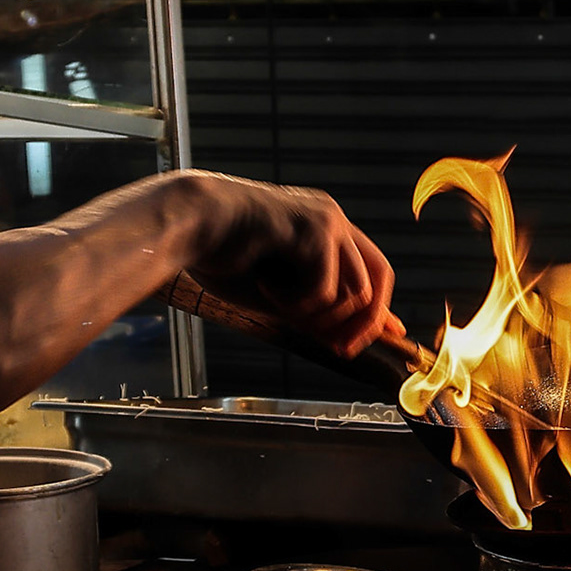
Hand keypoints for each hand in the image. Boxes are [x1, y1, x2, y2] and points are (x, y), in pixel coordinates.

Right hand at [179, 172, 402, 356]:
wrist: (190, 223)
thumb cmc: (222, 255)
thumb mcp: (278, 293)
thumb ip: (315, 312)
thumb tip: (348, 342)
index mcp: (324, 229)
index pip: (371, 269)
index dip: (378, 309)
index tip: (380, 338)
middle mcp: (332, 219)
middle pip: (379, 280)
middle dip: (365, 325)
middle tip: (340, 350)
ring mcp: (327, 220)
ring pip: (356, 293)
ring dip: (317, 315)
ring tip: (277, 302)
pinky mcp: (315, 229)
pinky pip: (325, 292)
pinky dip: (295, 303)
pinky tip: (265, 285)